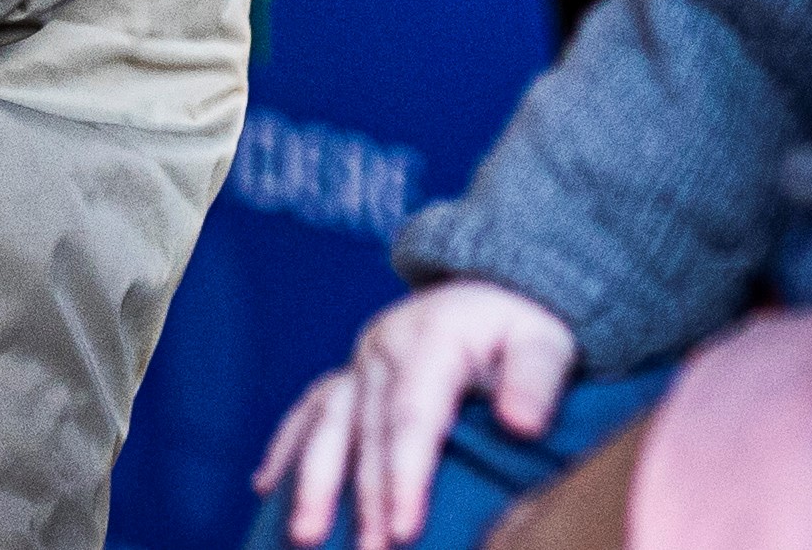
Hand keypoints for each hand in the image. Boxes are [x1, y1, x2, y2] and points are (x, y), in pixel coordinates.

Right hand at [257, 277, 586, 549]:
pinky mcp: (351, 376)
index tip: (405, 528)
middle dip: (364, 498)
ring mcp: (361, 364)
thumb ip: (536, 380)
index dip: (406, 475)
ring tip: (304, 535)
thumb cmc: (523, 326)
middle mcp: (384, 350)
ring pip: (329, 424)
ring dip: (314, 481)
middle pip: (368, 432)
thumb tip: (522, 425)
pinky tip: (265, 486)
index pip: (412, 417)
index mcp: (431, 341)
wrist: (495, 287)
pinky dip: (287, 447)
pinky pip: (311, 410)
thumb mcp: (547, 341)